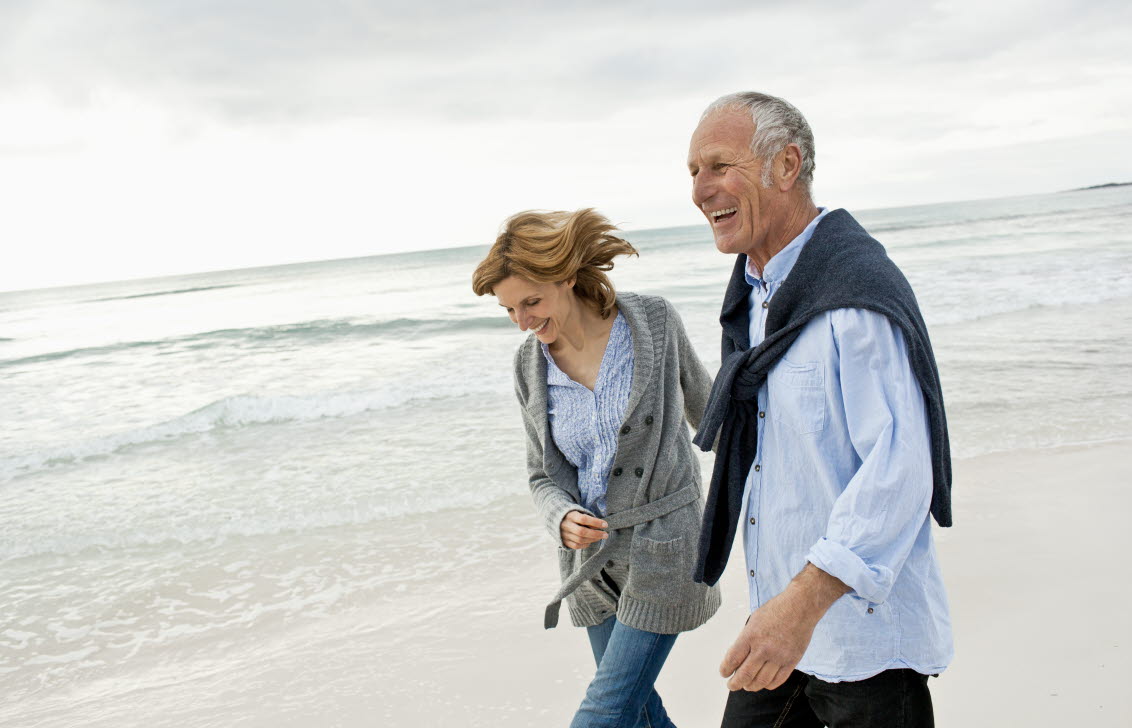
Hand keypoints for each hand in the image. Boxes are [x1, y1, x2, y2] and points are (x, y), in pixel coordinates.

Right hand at [560, 511, 607, 548]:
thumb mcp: (579, 512)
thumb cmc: (573, 515)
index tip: (605, 524)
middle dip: (596, 534)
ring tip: (600, 537)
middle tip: (605, 534)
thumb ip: (588, 518)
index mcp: (570, 515)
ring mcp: (564, 534)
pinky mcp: (563, 541)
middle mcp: (566, 525)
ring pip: (580, 540)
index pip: (584, 519)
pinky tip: (590, 542)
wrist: (556, 519)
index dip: (596, 522)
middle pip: (582, 532)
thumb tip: (601, 525)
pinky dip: (585, 545)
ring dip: (592, 540)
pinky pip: (576, 546)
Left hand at [720, 564, 848, 691]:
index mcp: (751, 636)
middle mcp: (764, 648)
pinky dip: (768, 685)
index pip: (733, 659)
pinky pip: (778, 680)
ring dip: (751, 686)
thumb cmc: (776, 610)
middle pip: (745, 675)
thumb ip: (746, 639)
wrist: (800, 607)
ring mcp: (779, 656)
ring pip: (761, 681)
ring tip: (747, 685)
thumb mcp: (754, 620)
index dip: (725, 669)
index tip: (724, 673)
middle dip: (735, 684)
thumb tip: (738, 658)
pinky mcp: (792, 661)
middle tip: (732, 685)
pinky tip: (764, 683)